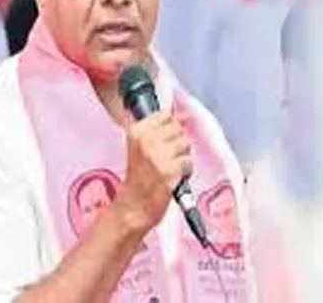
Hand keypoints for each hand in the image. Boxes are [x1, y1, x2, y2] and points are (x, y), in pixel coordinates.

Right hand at [115, 111, 191, 232]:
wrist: (133, 206)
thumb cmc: (139, 178)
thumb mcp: (141, 147)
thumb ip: (161, 129)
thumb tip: (185, 116)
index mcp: (136, 131)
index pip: (165, 115)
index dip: (170, 128)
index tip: (163, 142)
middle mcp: (145, 140)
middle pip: (178, 129)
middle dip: (177, 144)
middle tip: (165, 159)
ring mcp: (157, 155)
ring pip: (186, 144)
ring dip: (182, 158)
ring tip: (169, 168)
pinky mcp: (169, 171)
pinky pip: (189, 162)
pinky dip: (185, 171)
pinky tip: (173, 178)